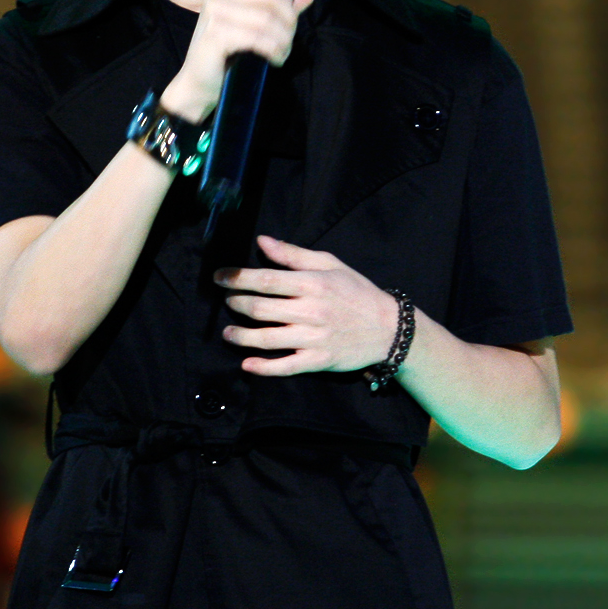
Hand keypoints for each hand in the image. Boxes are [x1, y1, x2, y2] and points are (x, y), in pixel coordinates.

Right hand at [160, 0, 314, 122]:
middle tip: (289, 39)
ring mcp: (213, 10)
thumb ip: (283, 5)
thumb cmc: (228, 51)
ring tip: (282, 52)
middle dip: (289, 19)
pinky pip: (257, 37)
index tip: (290, 8)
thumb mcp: (258, 23)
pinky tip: (275, 59)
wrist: (199, 83)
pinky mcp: (215, 34)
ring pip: (267, 18)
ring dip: (283, 39)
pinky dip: (272, 50)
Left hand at [214, 235, 398, 374]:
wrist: (388, 328)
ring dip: (241, 336)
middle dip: (237, 304)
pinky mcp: (318, 361)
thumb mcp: (330, 264)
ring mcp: (313, 338)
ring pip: (267, 339)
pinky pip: (285, 367)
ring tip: (228, 333)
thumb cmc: (356, 292)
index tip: (219, 277)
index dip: (237, 278)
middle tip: (228, 301)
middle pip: (260, 309)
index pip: (266, 280)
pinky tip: (247, 364)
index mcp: (312, 284)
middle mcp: (310, 311)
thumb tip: (262, 241)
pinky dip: (263, 368)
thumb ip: (293, 254)